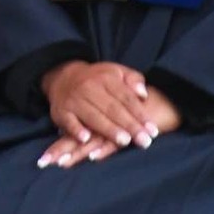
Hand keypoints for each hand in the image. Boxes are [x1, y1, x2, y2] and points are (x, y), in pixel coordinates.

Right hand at [36, 60, 180, 166]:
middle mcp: (90, 88)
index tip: (152, 130)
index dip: (140, 114)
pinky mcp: (61, 111)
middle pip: (113, 109)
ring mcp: (75, 100)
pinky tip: (86, 139)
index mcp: (106, 78)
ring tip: (124, 141)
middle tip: (144, 141)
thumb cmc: (97, 79)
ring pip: (94, 116)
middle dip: (129, 125)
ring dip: (109, 129)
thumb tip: (143, 94)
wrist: (63, 77)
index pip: (126, 98)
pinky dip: (76, 130)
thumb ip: (133, 80)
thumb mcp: (116, 72)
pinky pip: (69, 122)